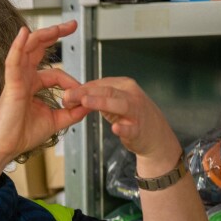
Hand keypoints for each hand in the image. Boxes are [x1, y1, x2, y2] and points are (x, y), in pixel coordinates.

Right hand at [0, 21, 89, 162]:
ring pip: (28, 49)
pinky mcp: (11, 84)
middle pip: (39, 49)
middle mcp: (24, 78)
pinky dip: (17, 46)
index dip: (71, 81)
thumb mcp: (56, 121)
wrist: (6, 147)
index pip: (56, 74)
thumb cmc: (22, 134)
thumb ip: (72, 112)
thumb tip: (90, 104)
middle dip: (55, 34)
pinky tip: (23, 34)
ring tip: (58, 27)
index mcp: (32, 85)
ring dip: (42, 35)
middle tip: (72, 24)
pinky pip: (13, 61)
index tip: (81, 94)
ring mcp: (17, 79)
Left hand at [60, 76, 181, 164]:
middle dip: (85, 92)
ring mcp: (136, 112)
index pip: (99, 84)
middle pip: (106, 90)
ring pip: (119, 104)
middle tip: (67, 96)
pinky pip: (131, 129)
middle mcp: (131, 95)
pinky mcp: (139, 130)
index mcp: (123, 86)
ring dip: (101, 102)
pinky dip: (124, 129)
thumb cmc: (132, 116)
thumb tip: (72, 95)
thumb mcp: (114, 102)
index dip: (80, 88)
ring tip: (85, 102)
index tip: (64, 93)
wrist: (156, 136)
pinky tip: (116, 129)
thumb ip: (96, 98)